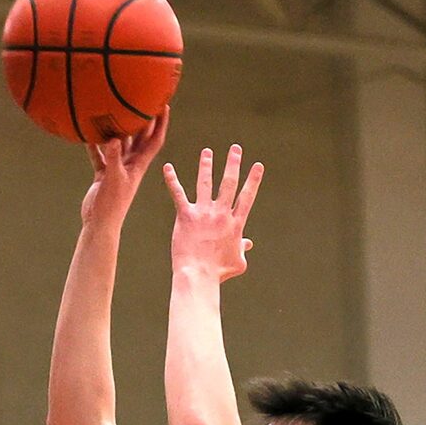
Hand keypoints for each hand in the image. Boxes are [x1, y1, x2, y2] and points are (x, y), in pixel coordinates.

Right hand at [80, 110, 168, 226]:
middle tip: (141, 101)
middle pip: (139, 138)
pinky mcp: (104, 174)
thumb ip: (113, 159)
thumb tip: (112, 140)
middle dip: (143, 120)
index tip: (164, 105)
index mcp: (139, 165)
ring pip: (119, 144)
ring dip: (117, 130)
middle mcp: (130, 164)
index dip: (161, 123)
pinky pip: (101, 156)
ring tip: (113, 112)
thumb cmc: (111, 205)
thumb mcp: (114, 179)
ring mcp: (117, 169)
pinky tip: (89, 135)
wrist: (99, 223)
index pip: (155, 140)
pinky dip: (96, 146)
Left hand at [163, 143, 263, 283]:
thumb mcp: (237, 262)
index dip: (253, 180)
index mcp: (235, 223)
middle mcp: (221, 214)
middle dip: (233, 164)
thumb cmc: (218, 273)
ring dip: (206, 166)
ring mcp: (203, 213)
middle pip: (229, 183)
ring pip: (205, 184)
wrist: (199, 275)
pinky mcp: (186, 216)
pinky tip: (167, 167)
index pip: (247, 197)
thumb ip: (243, 249)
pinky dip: (172, 180)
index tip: (257, 165)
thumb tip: (248, 244)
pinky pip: (178, 194)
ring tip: (206, 152)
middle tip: (235, 149)